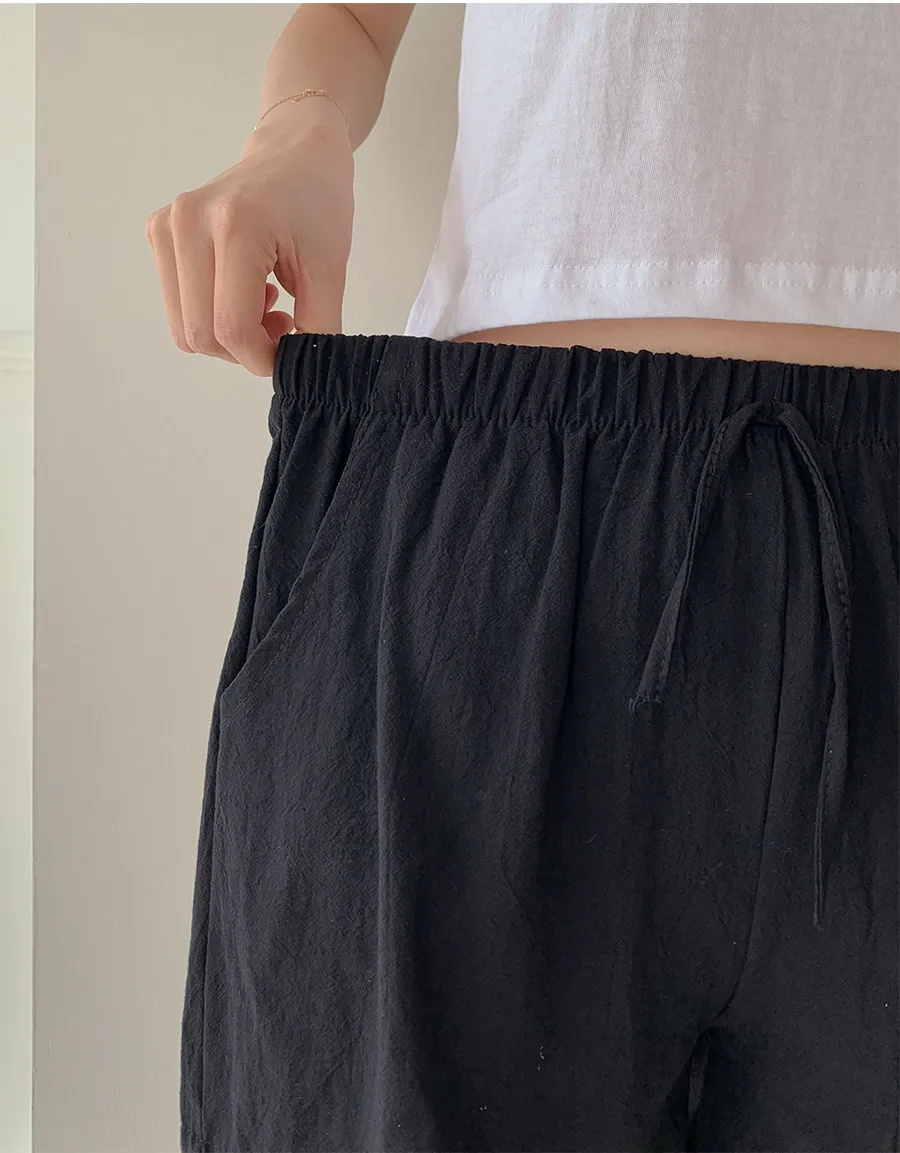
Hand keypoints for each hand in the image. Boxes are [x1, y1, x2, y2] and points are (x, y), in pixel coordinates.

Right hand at [146, 106, 353, 376]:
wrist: (294, 152)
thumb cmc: (318, 201)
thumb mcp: (331, 270)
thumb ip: (318, 330)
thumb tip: (302, 375)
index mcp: (236, 225)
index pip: (231, 327)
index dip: (261, 358)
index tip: (290, 352)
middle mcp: (190, 222)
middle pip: (200, 334)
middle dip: (244, 349)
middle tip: (282, 324)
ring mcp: (168, 225)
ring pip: (185, 327)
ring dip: (227, 335)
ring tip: (265, 304)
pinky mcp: (159, 232)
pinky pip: (179, 306)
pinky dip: (211, 314)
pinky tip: (244, 289)